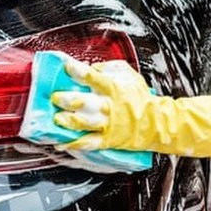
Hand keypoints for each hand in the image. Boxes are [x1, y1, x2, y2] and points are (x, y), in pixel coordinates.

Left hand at [51, 59, 210, 157]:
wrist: (154, 122)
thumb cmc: (139, 97)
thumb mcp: (128, 75)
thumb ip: (109, 68)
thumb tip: (91, 67)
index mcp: (113, 88)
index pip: (94, 77)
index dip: (79, 71)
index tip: (67, 66)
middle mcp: (108, 106)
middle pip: (86, 102)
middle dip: (68, 100)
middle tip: (55, 97)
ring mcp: (107, 124)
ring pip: (85, 123)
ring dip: (69, 121)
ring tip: (57, 119)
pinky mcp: (107, 140)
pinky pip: (88, 143)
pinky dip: (73, 144)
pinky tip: (61, 142)